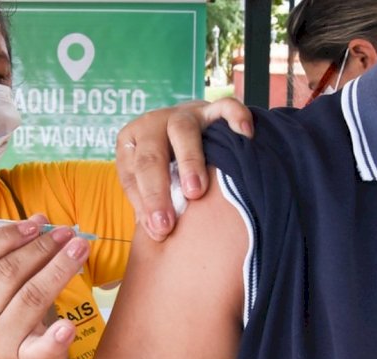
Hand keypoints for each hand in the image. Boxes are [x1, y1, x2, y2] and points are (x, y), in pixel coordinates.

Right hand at [0, 215, 89, 358]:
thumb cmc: (4, 317)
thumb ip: (13, 254)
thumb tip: (40, 220)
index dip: (8, 236)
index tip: (36, 224)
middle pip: (8, 273)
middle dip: (41, 247)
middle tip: (67, 233)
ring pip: (31, 297)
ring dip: (58, 268)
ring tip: (79, 248)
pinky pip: (40, 348)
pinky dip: (55, 338)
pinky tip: (68, 326)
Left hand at [116, 97, 252, 241]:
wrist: (192, 128)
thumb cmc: (168, 164)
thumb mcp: (151, 180)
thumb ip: (149, 203)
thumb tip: (157, 233)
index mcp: (131, 141)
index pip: (131, 173)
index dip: (143, 203)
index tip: (158, 231)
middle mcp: (154, 124)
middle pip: (150, 155)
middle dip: (157, 192)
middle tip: (167, 223)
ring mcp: (185, 114)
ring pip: (183, 131)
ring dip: (188, 162)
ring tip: (195, 191)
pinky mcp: (212, 109)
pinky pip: (225, 107)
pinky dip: (235, 118)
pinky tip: (245, 136)